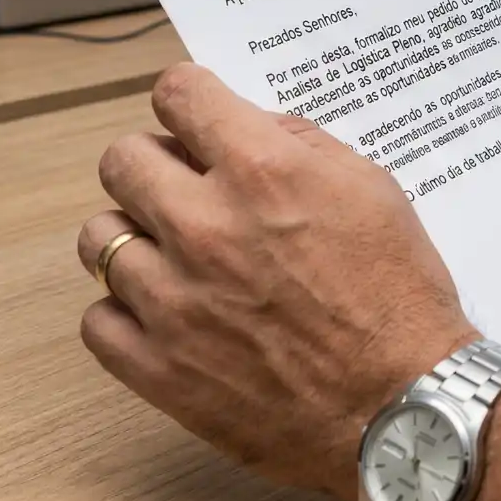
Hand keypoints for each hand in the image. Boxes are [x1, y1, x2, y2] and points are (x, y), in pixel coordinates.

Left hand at [76, 63, 475, 500]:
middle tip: (187, 191)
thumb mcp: (372, 191)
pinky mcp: (158, 368)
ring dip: (135, 238)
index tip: (196, 120)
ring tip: (174, 258)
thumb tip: (248, 128)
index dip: (189, 102)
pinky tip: (167, 315)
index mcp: (262, 171)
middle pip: (121, 160)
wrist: (403, 406)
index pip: (178, 94)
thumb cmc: (399, 297)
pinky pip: (98, 320)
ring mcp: (172, 300)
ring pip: (100, 238)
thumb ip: (301, 146)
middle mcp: (204, 225)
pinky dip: (126, 313)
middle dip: (155, 164)